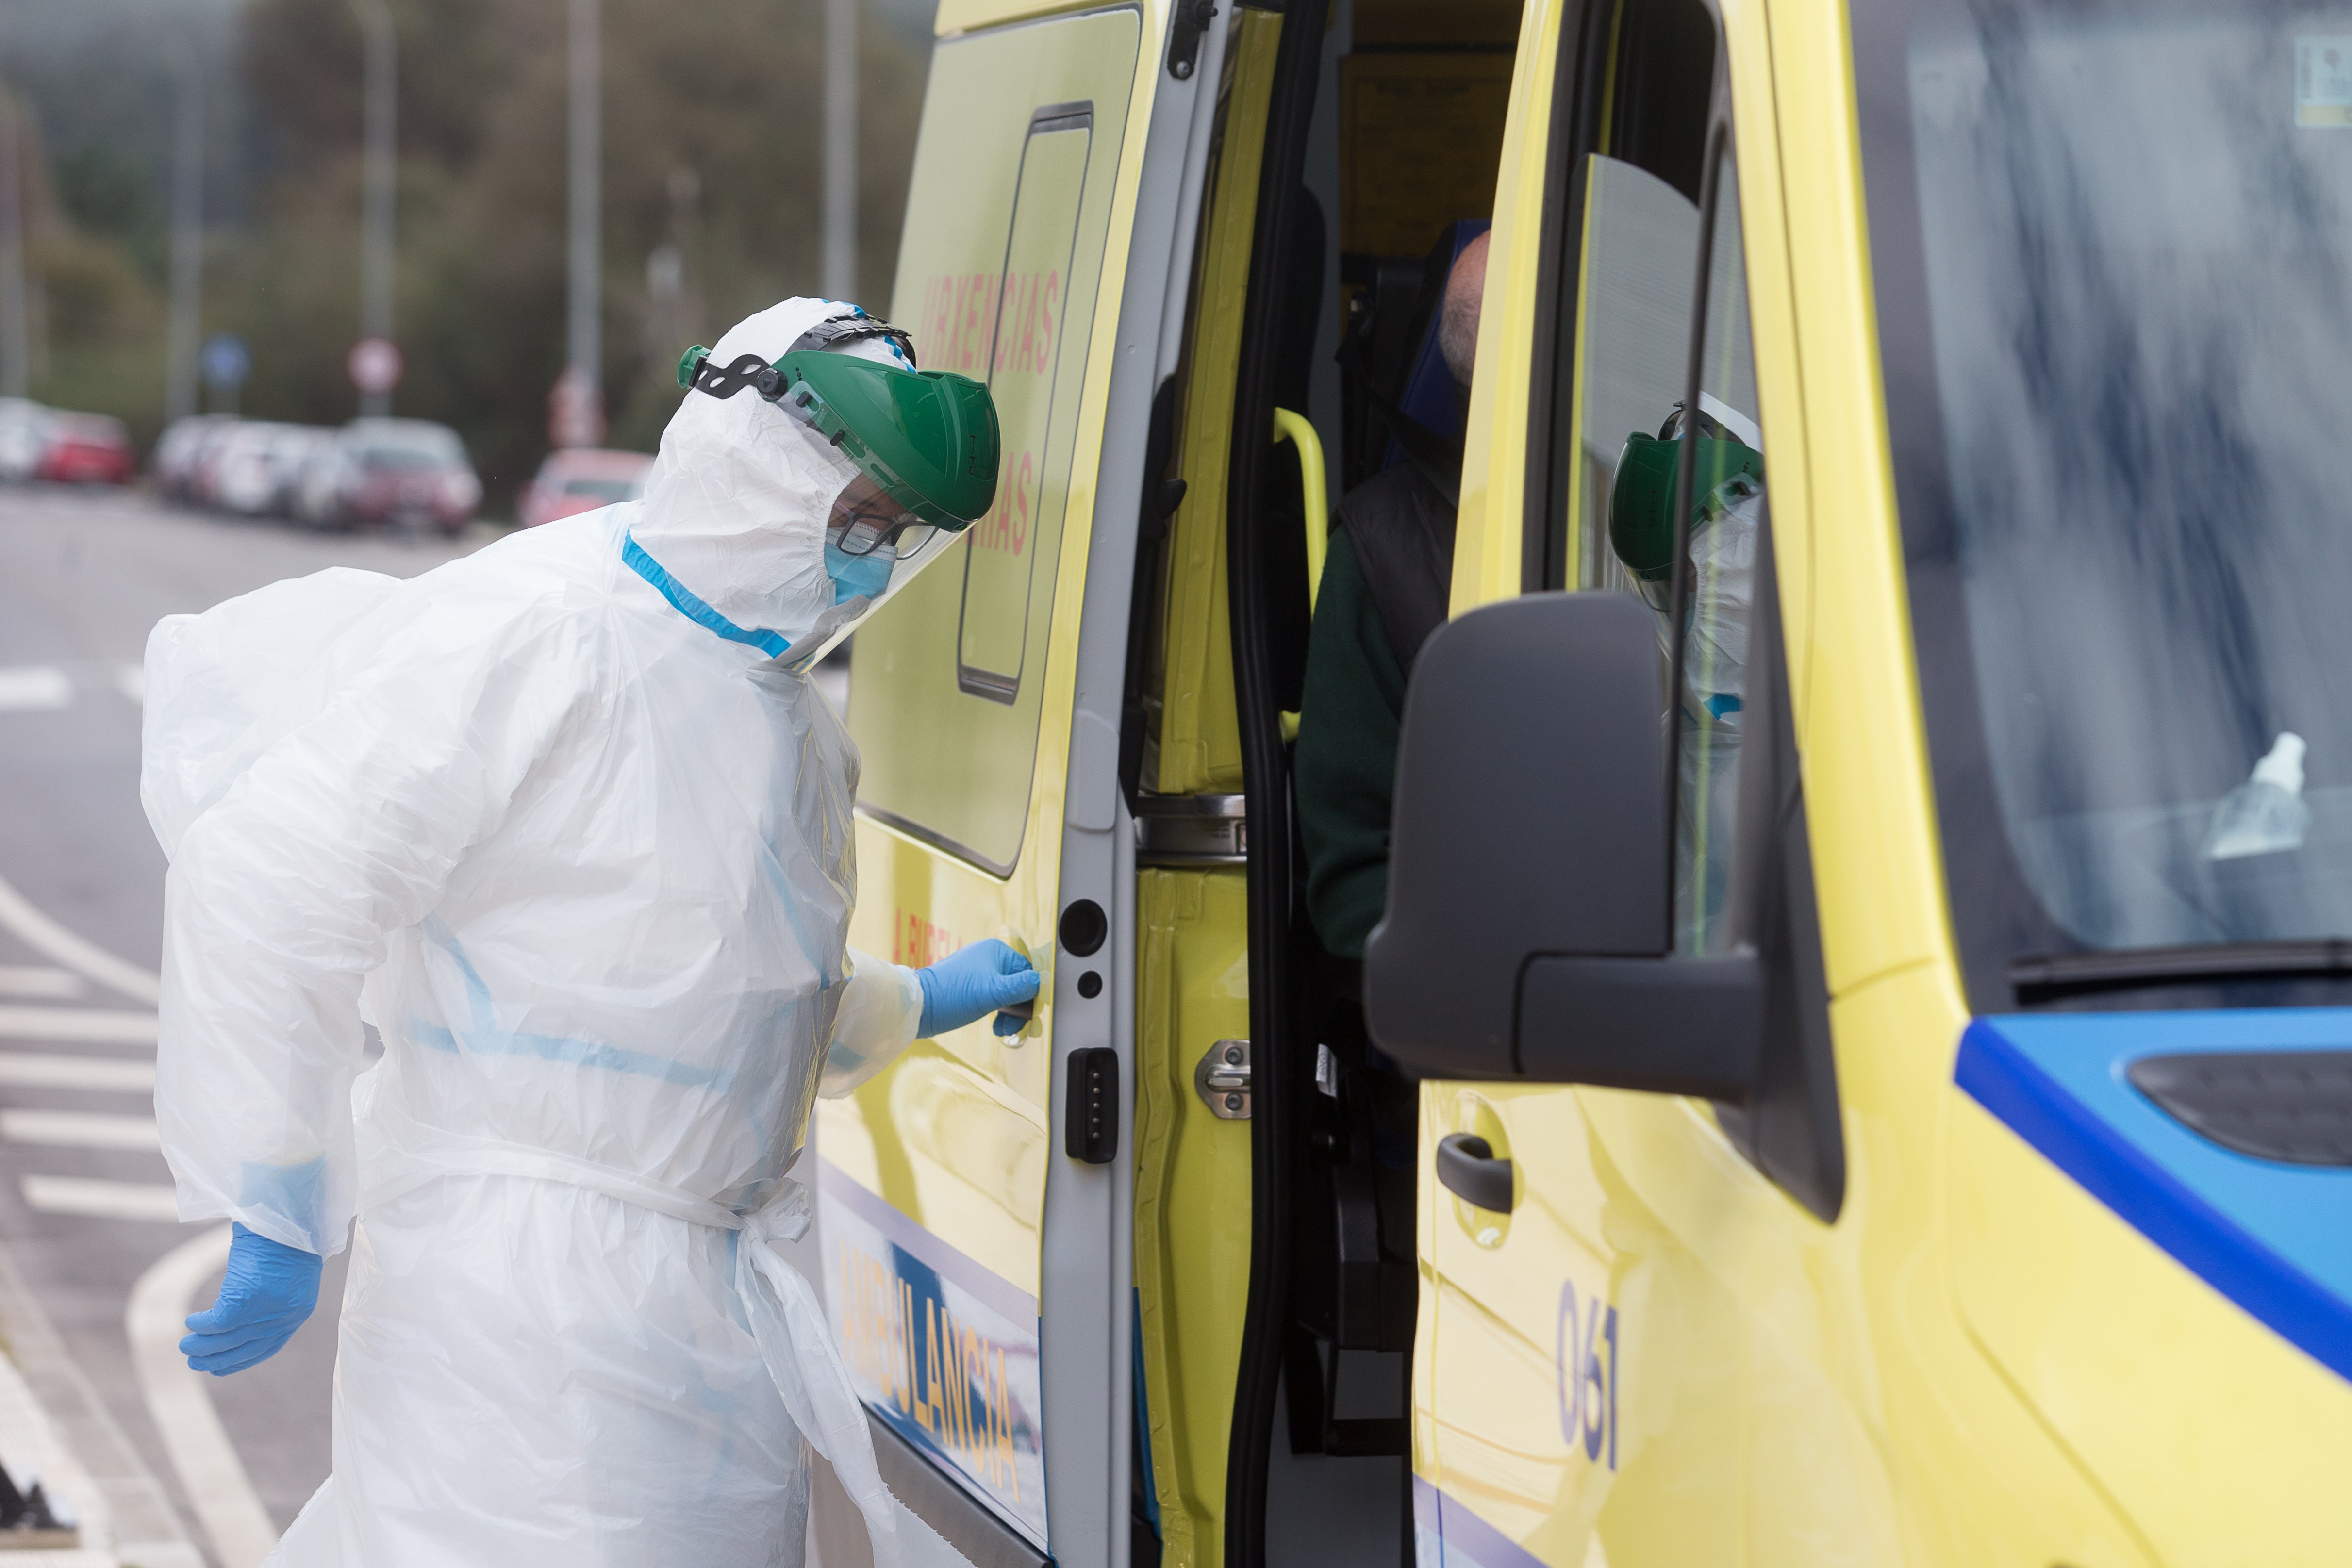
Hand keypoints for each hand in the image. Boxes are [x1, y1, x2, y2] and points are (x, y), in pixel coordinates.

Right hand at [181, 1223, 322, 1375]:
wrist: (288, 1214)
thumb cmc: (286, 1237)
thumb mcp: (285, 1276)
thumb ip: (272, 1300)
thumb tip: (244, 1316)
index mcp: (298, 1311)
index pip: (268, 1347)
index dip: (241, 1360)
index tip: (220, 1368)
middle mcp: (286, 1315)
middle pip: (245, 1347)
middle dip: (217, 1358)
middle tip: (194, 1362)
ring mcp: (268, 1309)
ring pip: (227, 1338)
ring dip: (202, 1346)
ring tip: (185, 1347)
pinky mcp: (247, 1298)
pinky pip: (217, 1322)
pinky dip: (201, 1325)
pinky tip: (190, 1322)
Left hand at [916, 939, 1040, 1037]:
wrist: (919, 1007)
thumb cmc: (954, 995)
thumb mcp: (993, 992)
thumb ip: (1020, 987)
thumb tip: (1039, 982)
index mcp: (996, 951)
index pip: (1026, 971)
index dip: (1029, 994)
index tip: (1026, 1014)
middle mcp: (987, 957)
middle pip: (1016, 983)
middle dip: (1018, 1007)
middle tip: (1013, 1026)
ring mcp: (977, 971)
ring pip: (1005, 992)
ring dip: (1008, 1012)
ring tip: (1002, 1028)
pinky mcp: (969, 985)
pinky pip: (992, 996)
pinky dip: (996, 1010)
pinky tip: (994, 1024)